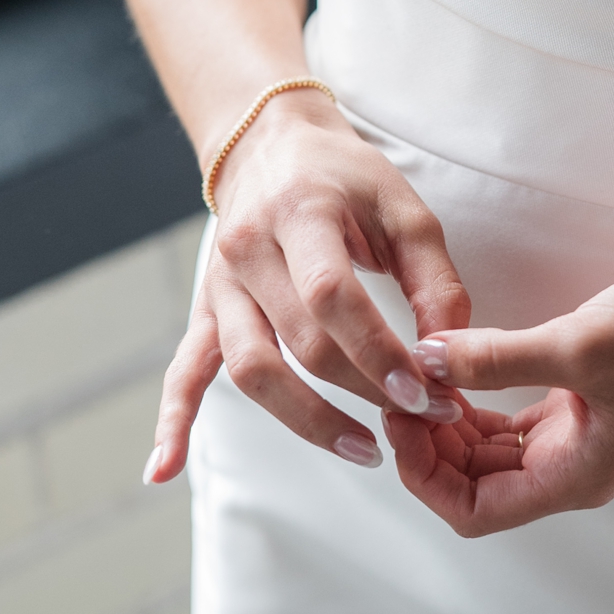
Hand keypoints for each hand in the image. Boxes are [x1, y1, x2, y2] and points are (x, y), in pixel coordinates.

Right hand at [145, 90, 470, 482]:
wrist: (269, 143)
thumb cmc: (344, 175)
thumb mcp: (402, 205)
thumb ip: (433, 278)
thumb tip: (449, 354)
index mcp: (300, 214)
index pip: (331, 296)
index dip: (377, 351)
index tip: (423, 393)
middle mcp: (249, 249)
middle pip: (299, 341)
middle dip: (365, 389)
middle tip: (419, 419)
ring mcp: (222, 283)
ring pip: (250, 367)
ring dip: (306, 420)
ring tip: (364, 450)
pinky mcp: (207, 308)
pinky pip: (184, 369)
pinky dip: (173, 420)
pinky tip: (164, 469)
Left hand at [382, 229, 613, 535]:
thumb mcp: (581, 344)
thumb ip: (497, 358)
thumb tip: (424, 362)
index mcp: (577, 476)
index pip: (475, 510)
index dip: (426, 477)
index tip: (398, 419)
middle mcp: (575, 465)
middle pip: (476, 484)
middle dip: (429, 446)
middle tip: (395, 388)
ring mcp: (580, 431)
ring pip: (490, 450)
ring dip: (449, 422)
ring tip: (416, 374)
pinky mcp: (582, 393)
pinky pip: (510, 417)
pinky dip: (476, 398)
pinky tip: (455, 363)